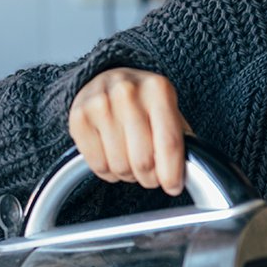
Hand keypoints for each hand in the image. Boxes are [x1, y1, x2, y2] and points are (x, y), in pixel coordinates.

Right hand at [69, 67, 193, 194]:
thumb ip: (180, 138)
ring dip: (129, 175)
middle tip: (152, 175)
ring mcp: (100, 104)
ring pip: (120, 167)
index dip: (172, 173)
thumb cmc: (143, 101)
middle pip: (143, 160)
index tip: (173, 187)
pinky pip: (98, 166)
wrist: (106, 79)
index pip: (169, 143)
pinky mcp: (79, 118)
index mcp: (158, 89)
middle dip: (150, 178)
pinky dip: (109, 173)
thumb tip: (186, 175)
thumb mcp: (168, 109)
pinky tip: (113, 158)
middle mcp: (128, 92)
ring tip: (131, 161)